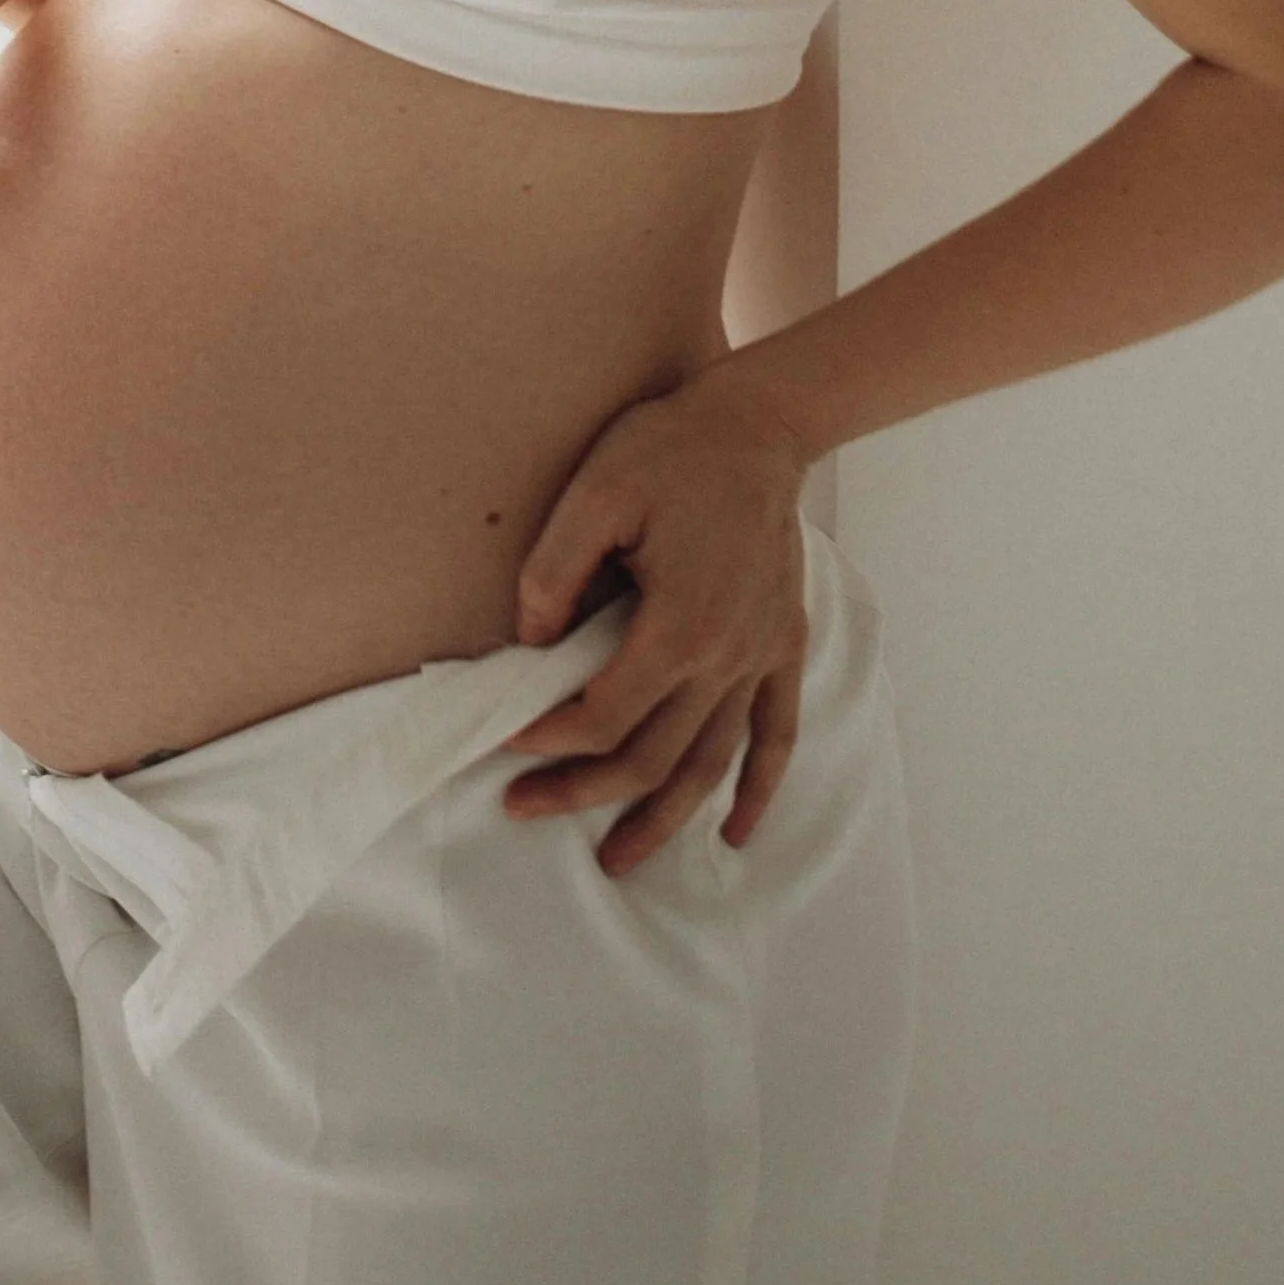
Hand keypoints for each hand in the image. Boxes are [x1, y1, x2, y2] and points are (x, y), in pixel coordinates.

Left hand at [498, 378, 813, 875]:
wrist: (760, 424)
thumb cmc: (672, 450)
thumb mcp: (595, 494)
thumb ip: (553, 573)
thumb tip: (529, 644)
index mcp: (679, 626)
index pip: (602, 713)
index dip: (545, 737)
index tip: (500, 741)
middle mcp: (727, 657)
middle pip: (650, 755)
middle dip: (581, 792)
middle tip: (520, 810)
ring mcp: (761, 656)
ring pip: (710, 763)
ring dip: (662, 817)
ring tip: (617, 860)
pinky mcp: (783, 644)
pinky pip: (777, 734)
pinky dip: (759, 790)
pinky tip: (737, 832)